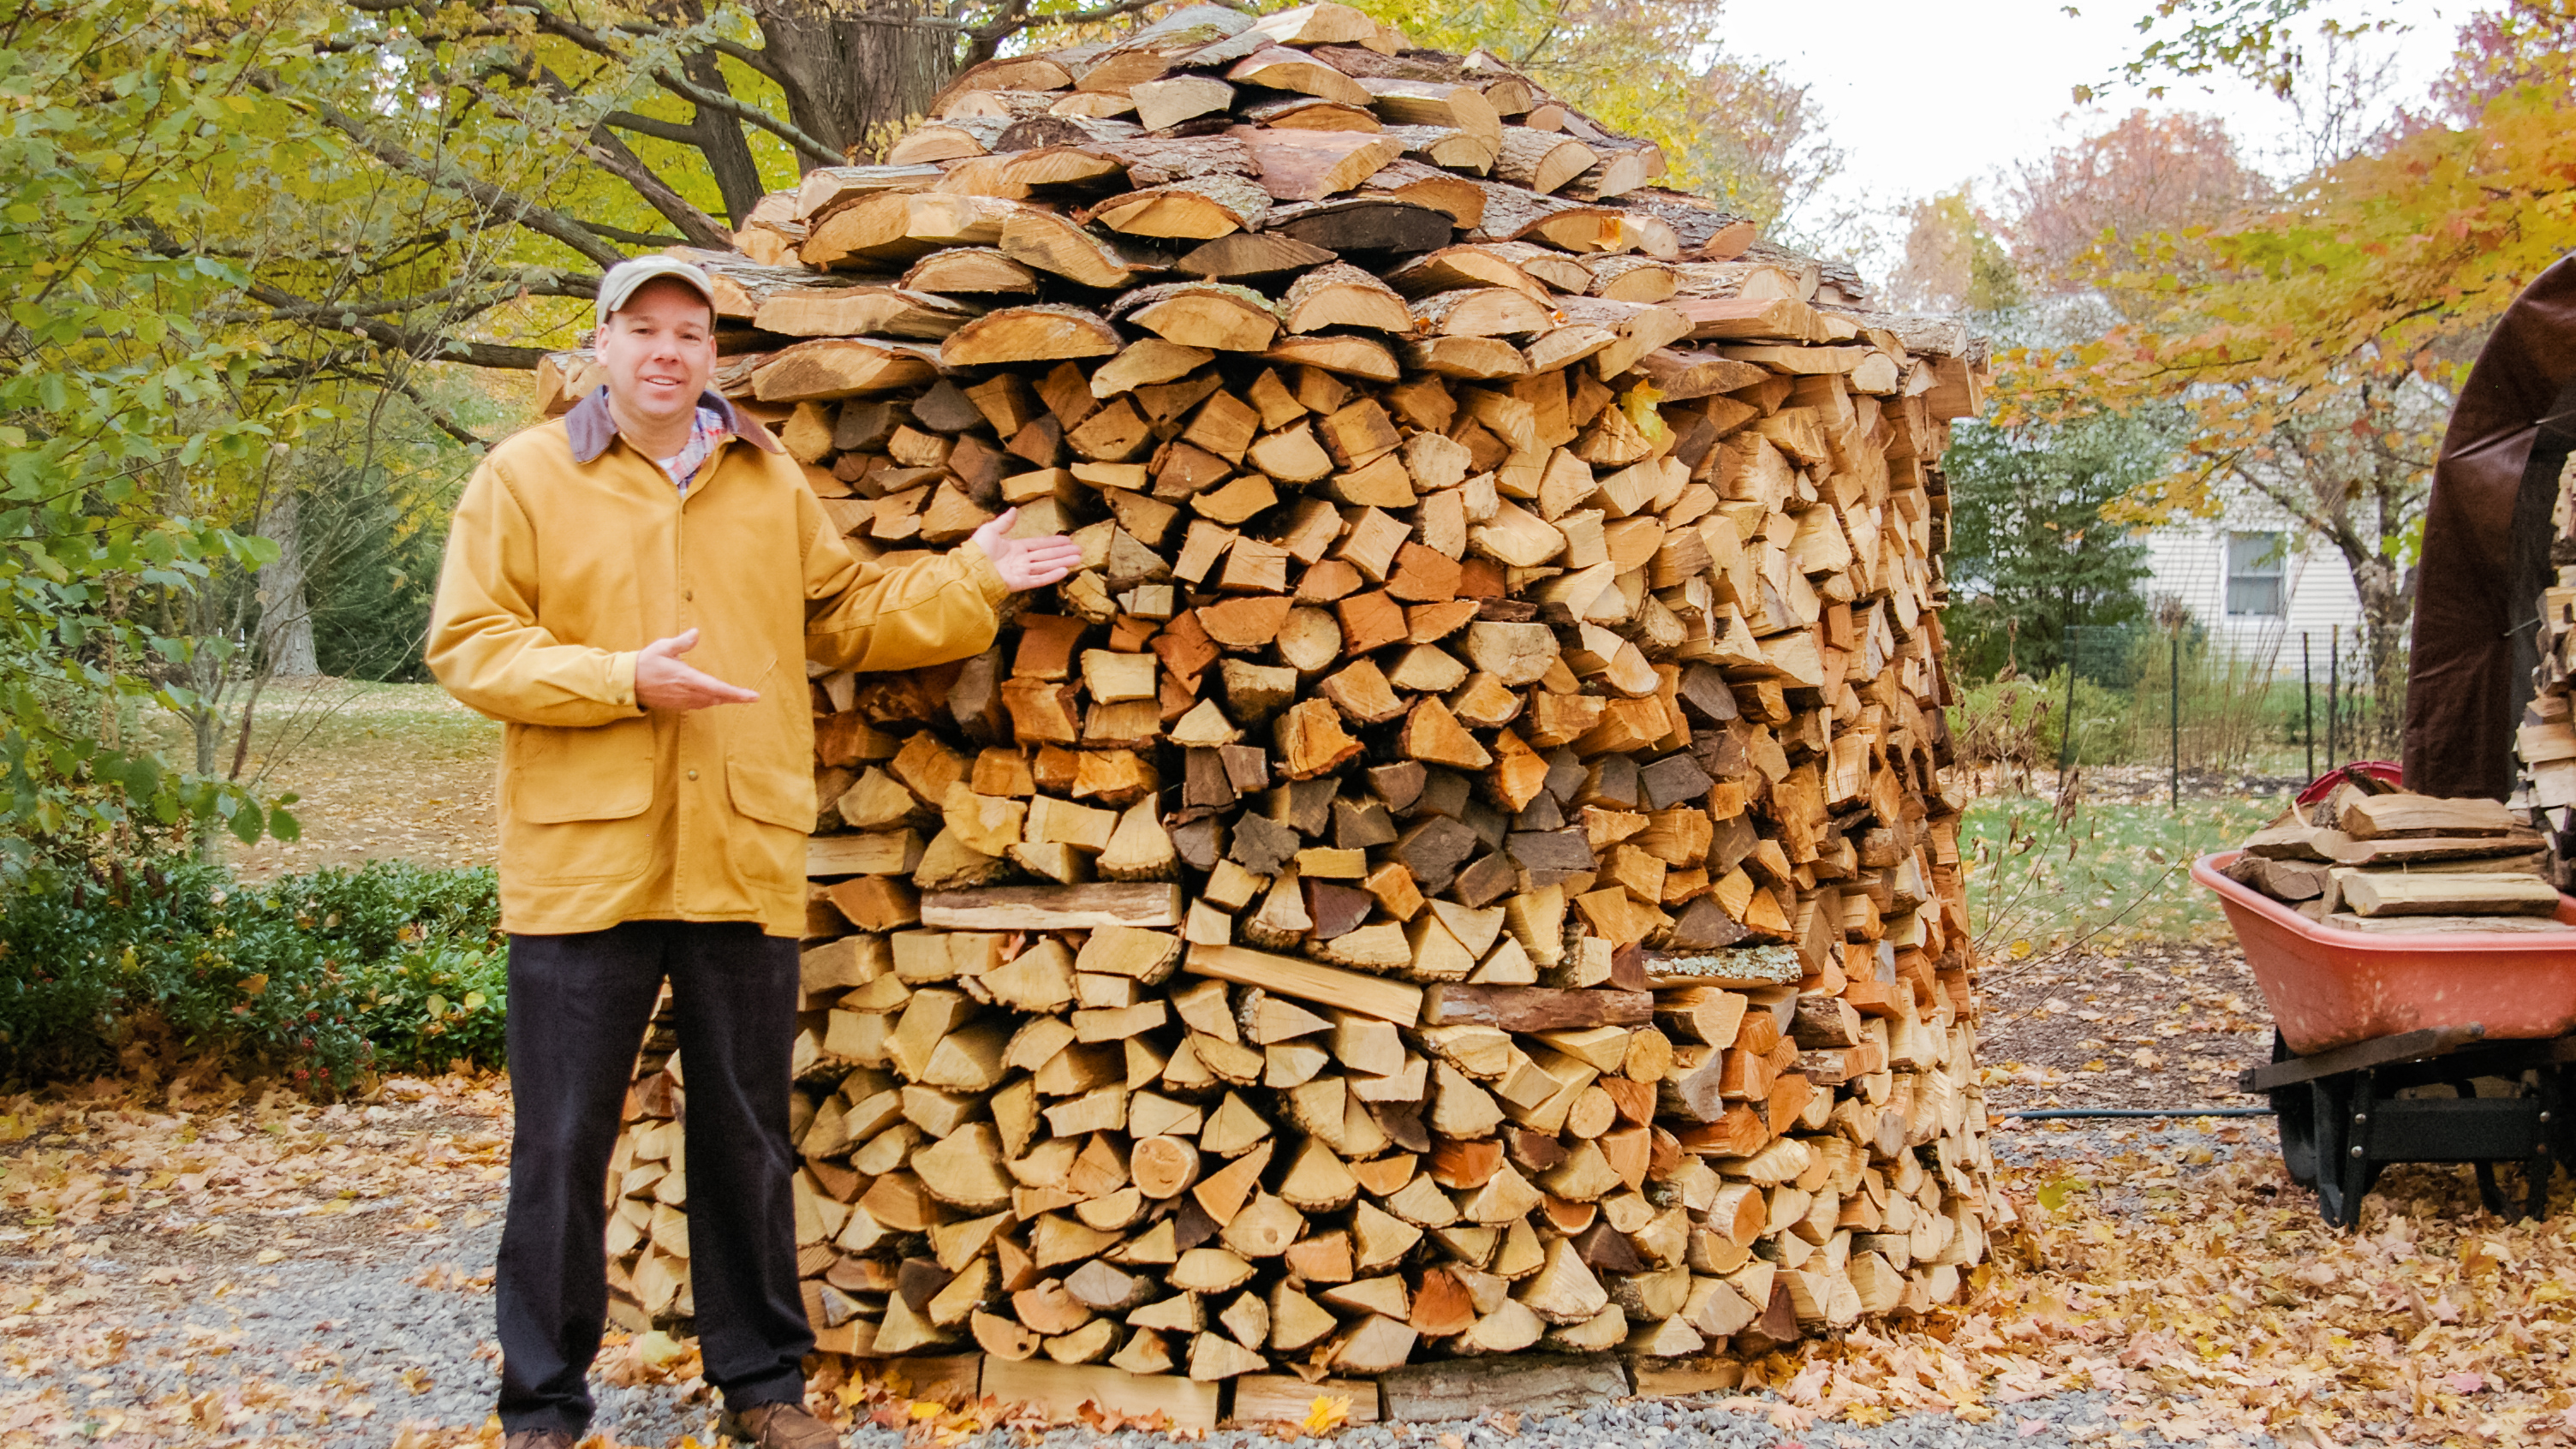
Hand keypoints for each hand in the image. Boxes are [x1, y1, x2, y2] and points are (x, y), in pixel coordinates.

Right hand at [634, 629, 758, 710]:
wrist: (627, 683)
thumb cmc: (645, 663)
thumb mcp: (663, 647)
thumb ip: (681, 642)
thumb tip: (696, 633)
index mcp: (686, 678)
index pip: (718, 688)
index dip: (737, 694)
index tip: (753, 696)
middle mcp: (686, 692)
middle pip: (717, 698)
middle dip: (734, 697)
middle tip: (750, 697)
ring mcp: (681, 701)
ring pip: (709, 702)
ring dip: (722, 699)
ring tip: (736, 696)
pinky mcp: (676, 705)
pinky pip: (698, 705)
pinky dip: (709, 700)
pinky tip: (714, 697)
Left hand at [970, 508, 1083, 590]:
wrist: (970, 569)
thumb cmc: (977, 550)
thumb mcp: (990, 530)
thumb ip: (1004, 522)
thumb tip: (1014, 510)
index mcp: (1015, 548)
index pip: (1039, 544)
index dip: (1054, 542)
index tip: (1068, 540)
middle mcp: (1021, 560)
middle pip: (1047, 555)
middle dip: (1063, 553)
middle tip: (1079, 550)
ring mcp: (1021, 572)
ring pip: (1046, 566)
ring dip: (1062, 562)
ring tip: (1078, 559)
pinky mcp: (1020, 583)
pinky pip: (1038, 579)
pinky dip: (1051, 575)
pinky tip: (1064, 571)